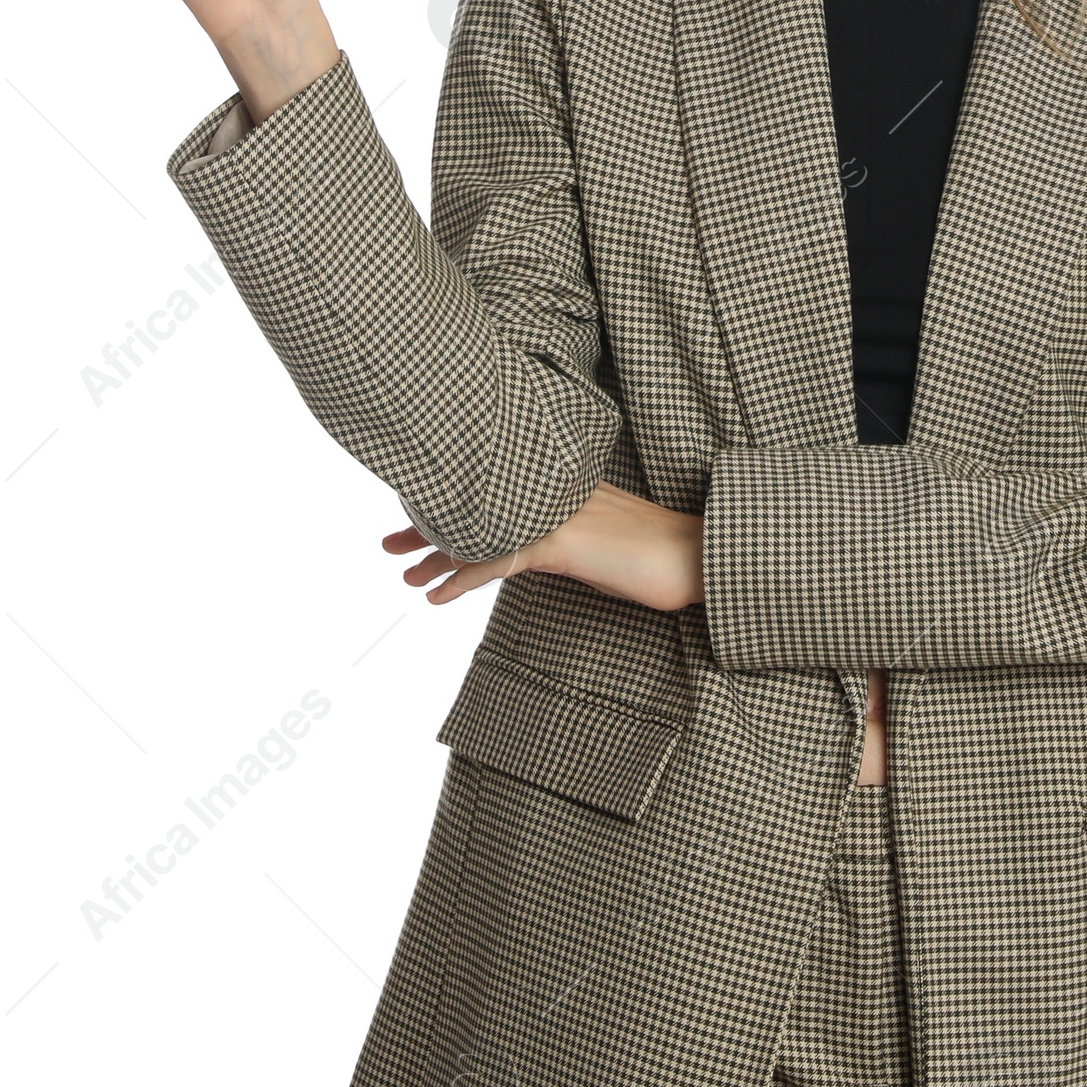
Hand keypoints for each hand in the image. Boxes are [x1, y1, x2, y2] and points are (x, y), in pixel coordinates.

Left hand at [384, 482, 704, 612]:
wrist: (698, 556)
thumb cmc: (660, 555)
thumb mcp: (603, 545)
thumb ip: (567, 541)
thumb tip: (536, 555)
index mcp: (563, 490)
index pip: (498, 496)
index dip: (455, 509)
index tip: (421, 522)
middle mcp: (553, 494)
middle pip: (478, 506)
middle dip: (428, 526)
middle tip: (388, 543)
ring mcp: (556, 514)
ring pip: (481, 530)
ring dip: (436, 555)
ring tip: (404, 574)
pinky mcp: (561, 541)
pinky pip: (498, 559)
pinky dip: (462, 578)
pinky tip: (437, 596)